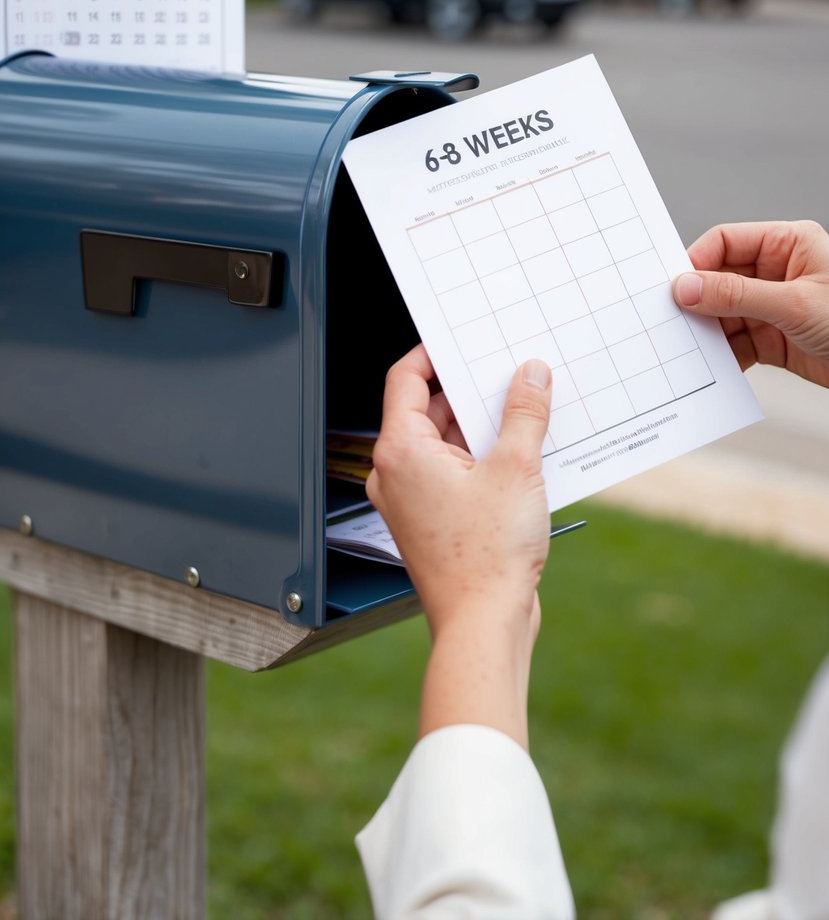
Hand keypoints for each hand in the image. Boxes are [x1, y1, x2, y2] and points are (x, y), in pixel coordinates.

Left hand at [367, 345, 553, 747]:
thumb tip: (530, 374)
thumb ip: (523, 413)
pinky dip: (482, 459)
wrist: (483, 625)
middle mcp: (395, 472)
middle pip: (429, 410)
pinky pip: (454, 473)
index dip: (435, 353)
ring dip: (482, 428)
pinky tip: (523, 455)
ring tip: (526, 414)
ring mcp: (412, 499)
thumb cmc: (485, 557)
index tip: (464, 340)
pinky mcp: (432, 521)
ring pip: (445, 444)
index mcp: (400, 450)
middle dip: (471, 393)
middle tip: (511, 373)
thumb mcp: (516, 469)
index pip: (406, 378)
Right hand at [672, 220, 828, 388]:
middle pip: (720, 279)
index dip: (697, 262)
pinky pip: (736, 342)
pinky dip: (722, 354)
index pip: (727, 242)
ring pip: (724, 313)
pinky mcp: (774, 339)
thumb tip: (688, 287)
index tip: (673, 287)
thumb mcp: (794, 304)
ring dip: (707, 331)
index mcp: (788, 245)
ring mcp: (774, 306)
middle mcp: (778, 272)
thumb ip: (736, 295)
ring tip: (690, 348)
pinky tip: (713, 365)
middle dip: (698, 301)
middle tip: (672, 320)